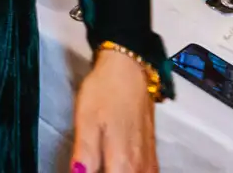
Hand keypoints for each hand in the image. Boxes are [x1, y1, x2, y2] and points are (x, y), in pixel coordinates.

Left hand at [69, 49, 156, 172]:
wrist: (129, 71)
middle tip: (88, 164)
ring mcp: (148, 163)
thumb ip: (84, 155)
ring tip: (101, 163)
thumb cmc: (105, 92)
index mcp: (122, 163)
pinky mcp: (151, 156)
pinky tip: (116, 167)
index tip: (81, 169)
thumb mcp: (86, 121)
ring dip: (116, 172)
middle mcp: (139, 167)